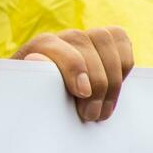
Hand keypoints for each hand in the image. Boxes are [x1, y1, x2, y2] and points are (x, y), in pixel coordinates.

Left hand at [13, 26, 132, 122]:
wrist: (38, 104)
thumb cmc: (36, 106)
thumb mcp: (29, 102)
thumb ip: (32, 89)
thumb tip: (37, 62)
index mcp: (32, 50)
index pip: (52, 45)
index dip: (72, 65)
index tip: (82, 92)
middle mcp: (57, 39)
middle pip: (81, 41)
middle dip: (95, 80)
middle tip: (91, 114)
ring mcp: (81, 38)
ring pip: (103, 37)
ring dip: (111, 77)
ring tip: (103, 111)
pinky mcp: (101, 42)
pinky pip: (119, 38)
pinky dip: (123, 63)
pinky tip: (114, 90)